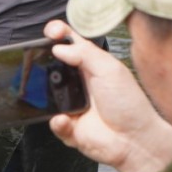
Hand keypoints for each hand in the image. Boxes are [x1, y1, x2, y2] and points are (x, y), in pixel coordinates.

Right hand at [44, 20, 171, 171]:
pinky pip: (52, 121)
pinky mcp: (67, 125)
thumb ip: (84, 54)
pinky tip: (66, 119)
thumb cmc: (129, 105)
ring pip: (46, 94)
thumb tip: (58, 47)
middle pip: (52, 66)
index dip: (59, 34)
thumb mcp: (110, 70)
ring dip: (47, 95)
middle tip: (37, 57)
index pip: (70, 44)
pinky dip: (58, 122)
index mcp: (91, 66)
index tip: (51, 31)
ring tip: (58, 96)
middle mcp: (79, 83)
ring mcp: (71, 104)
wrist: (133, 140)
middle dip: (43, 62)